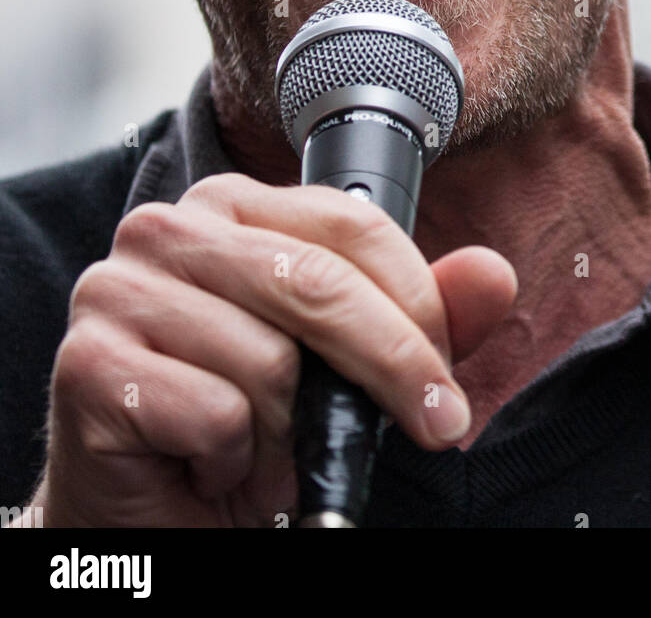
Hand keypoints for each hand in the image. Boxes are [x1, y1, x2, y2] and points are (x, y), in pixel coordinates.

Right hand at [32, 173, 517, 526]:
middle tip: (432, 427)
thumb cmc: (247, 426)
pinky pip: (214, 414)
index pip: (350, 223)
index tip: (445, 380)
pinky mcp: (89, 364)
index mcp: (233, 206)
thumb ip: (420, 319)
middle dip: (391, 366)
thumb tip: (494, 276)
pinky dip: (234, 460)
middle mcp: (168, 229)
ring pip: (267, 359)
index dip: (417, 303)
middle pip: (317, 282)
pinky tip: (209, 462)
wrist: (151, 512)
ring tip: (264, 448)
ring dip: (288, 433)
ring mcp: (117, 290)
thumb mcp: (347, 368)